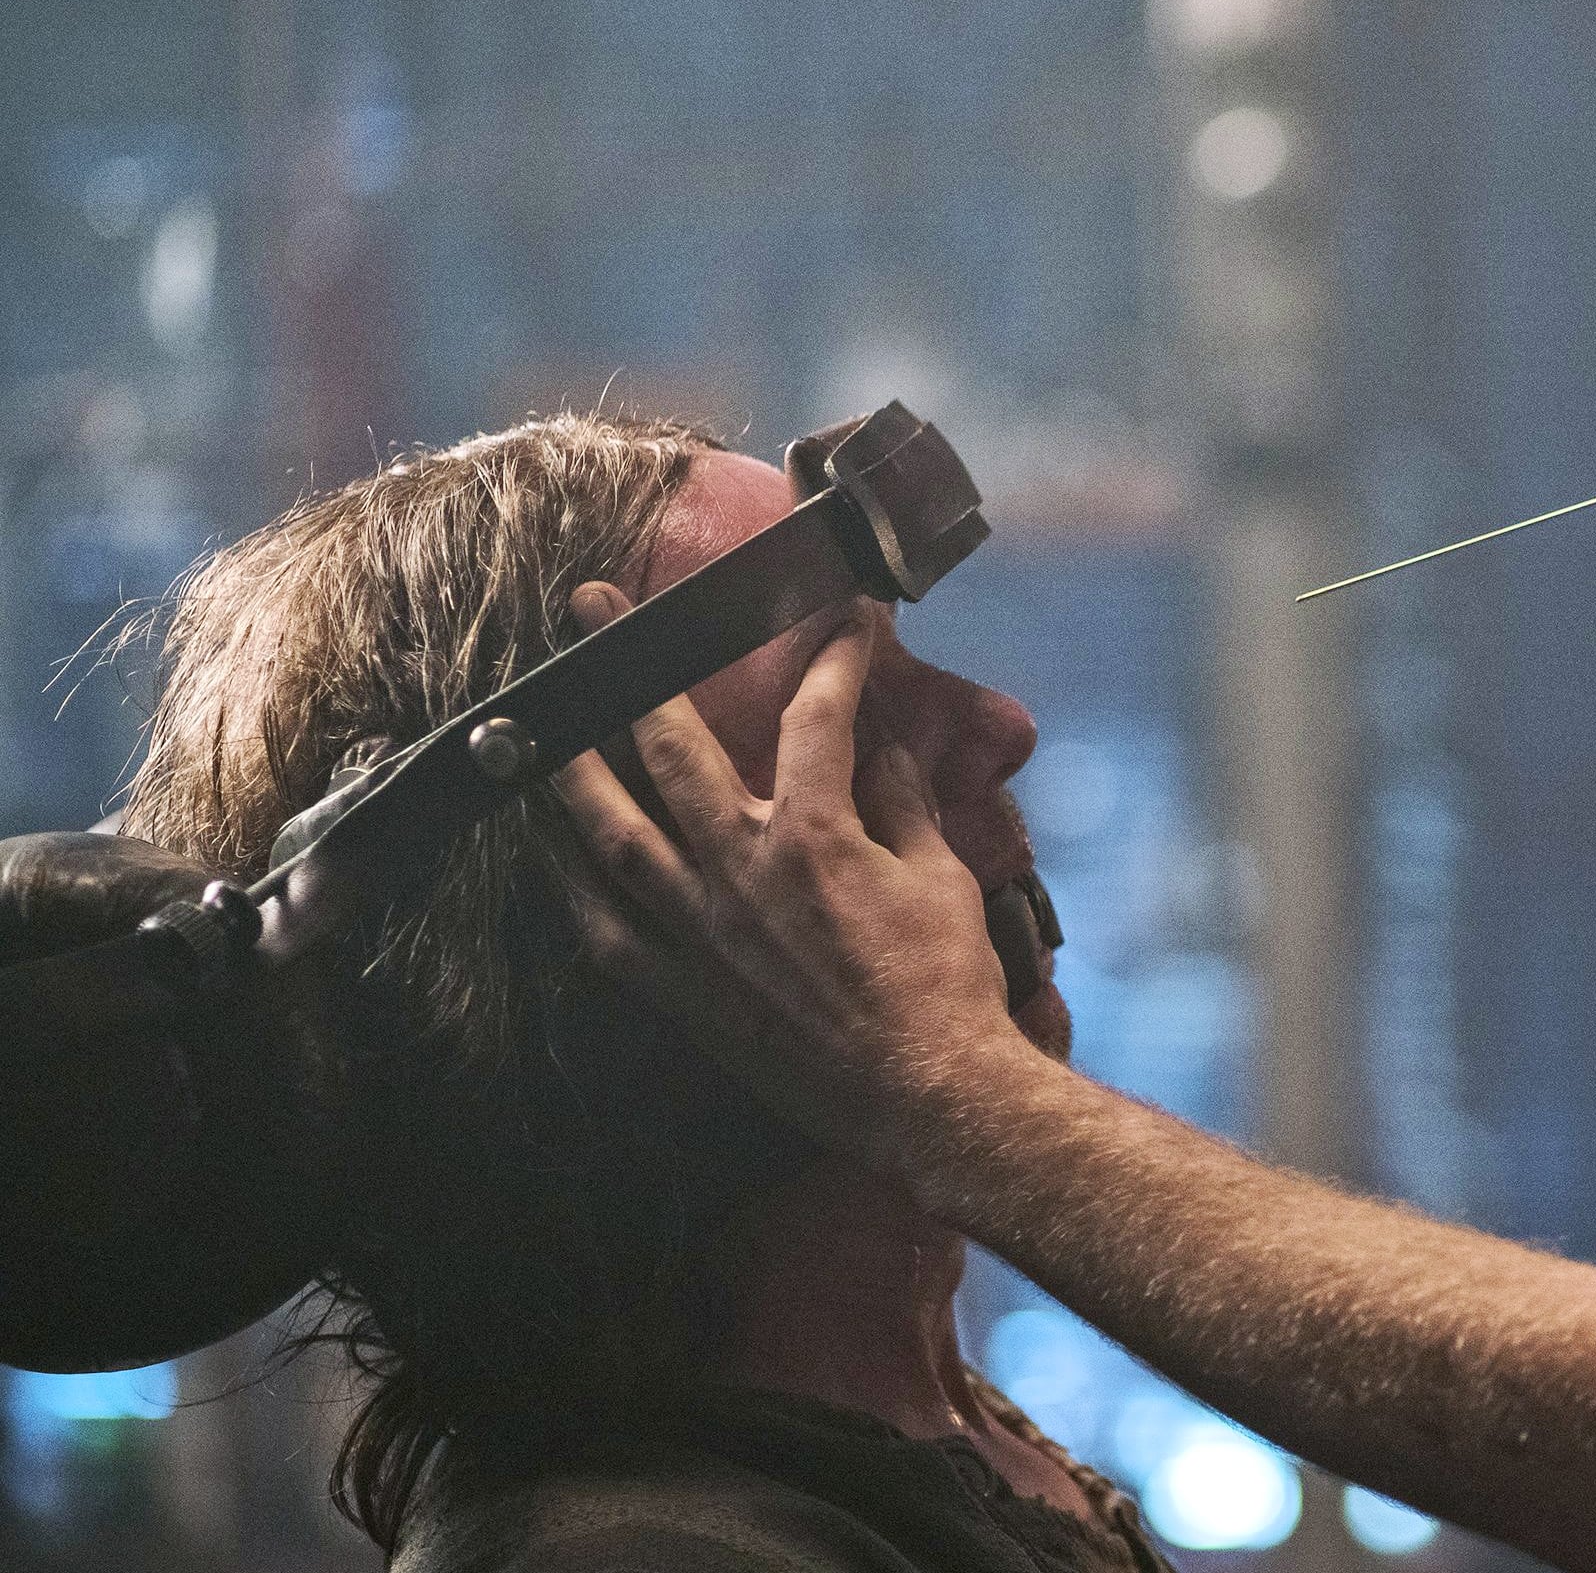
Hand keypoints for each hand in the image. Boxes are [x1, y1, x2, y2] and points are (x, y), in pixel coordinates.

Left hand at [551, 584, 1029, 1175]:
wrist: (928, 1094)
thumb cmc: (946, 984)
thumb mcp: (941, 878)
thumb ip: (903, 803)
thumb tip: (887, 751)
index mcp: (816, 834)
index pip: (818, 716)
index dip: (836, 659)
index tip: (848, 622)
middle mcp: (740, 870)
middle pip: (670, 745)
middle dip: (634, 665)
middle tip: (592, 609)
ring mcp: (699, 931)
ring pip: (610, 832)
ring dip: (571, 767)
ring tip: (540, 724)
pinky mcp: (684, 990)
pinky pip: (605, 930)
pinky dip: (573, 888)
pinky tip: (553, 856)